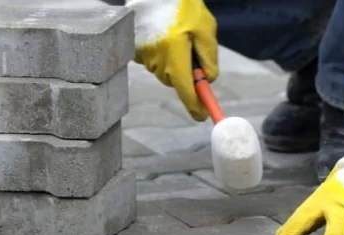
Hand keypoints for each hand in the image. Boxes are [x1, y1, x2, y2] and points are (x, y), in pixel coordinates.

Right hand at [127, 0, 217, 120]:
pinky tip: (163, 37)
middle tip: (192, 53)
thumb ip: (209, 57)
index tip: (202, 116)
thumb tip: (208, 80)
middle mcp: (157, 60)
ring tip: (176, 37)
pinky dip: (161, 55)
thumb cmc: (184, 8)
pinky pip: (153, 62)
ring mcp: (143, 56)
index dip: (195, 106)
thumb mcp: (205, 29)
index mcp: (175, 55)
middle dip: (186, 74)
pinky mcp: (135, 51)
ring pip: (165, 72)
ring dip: (174, 62)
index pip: (186, 91)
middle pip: (176, 82)